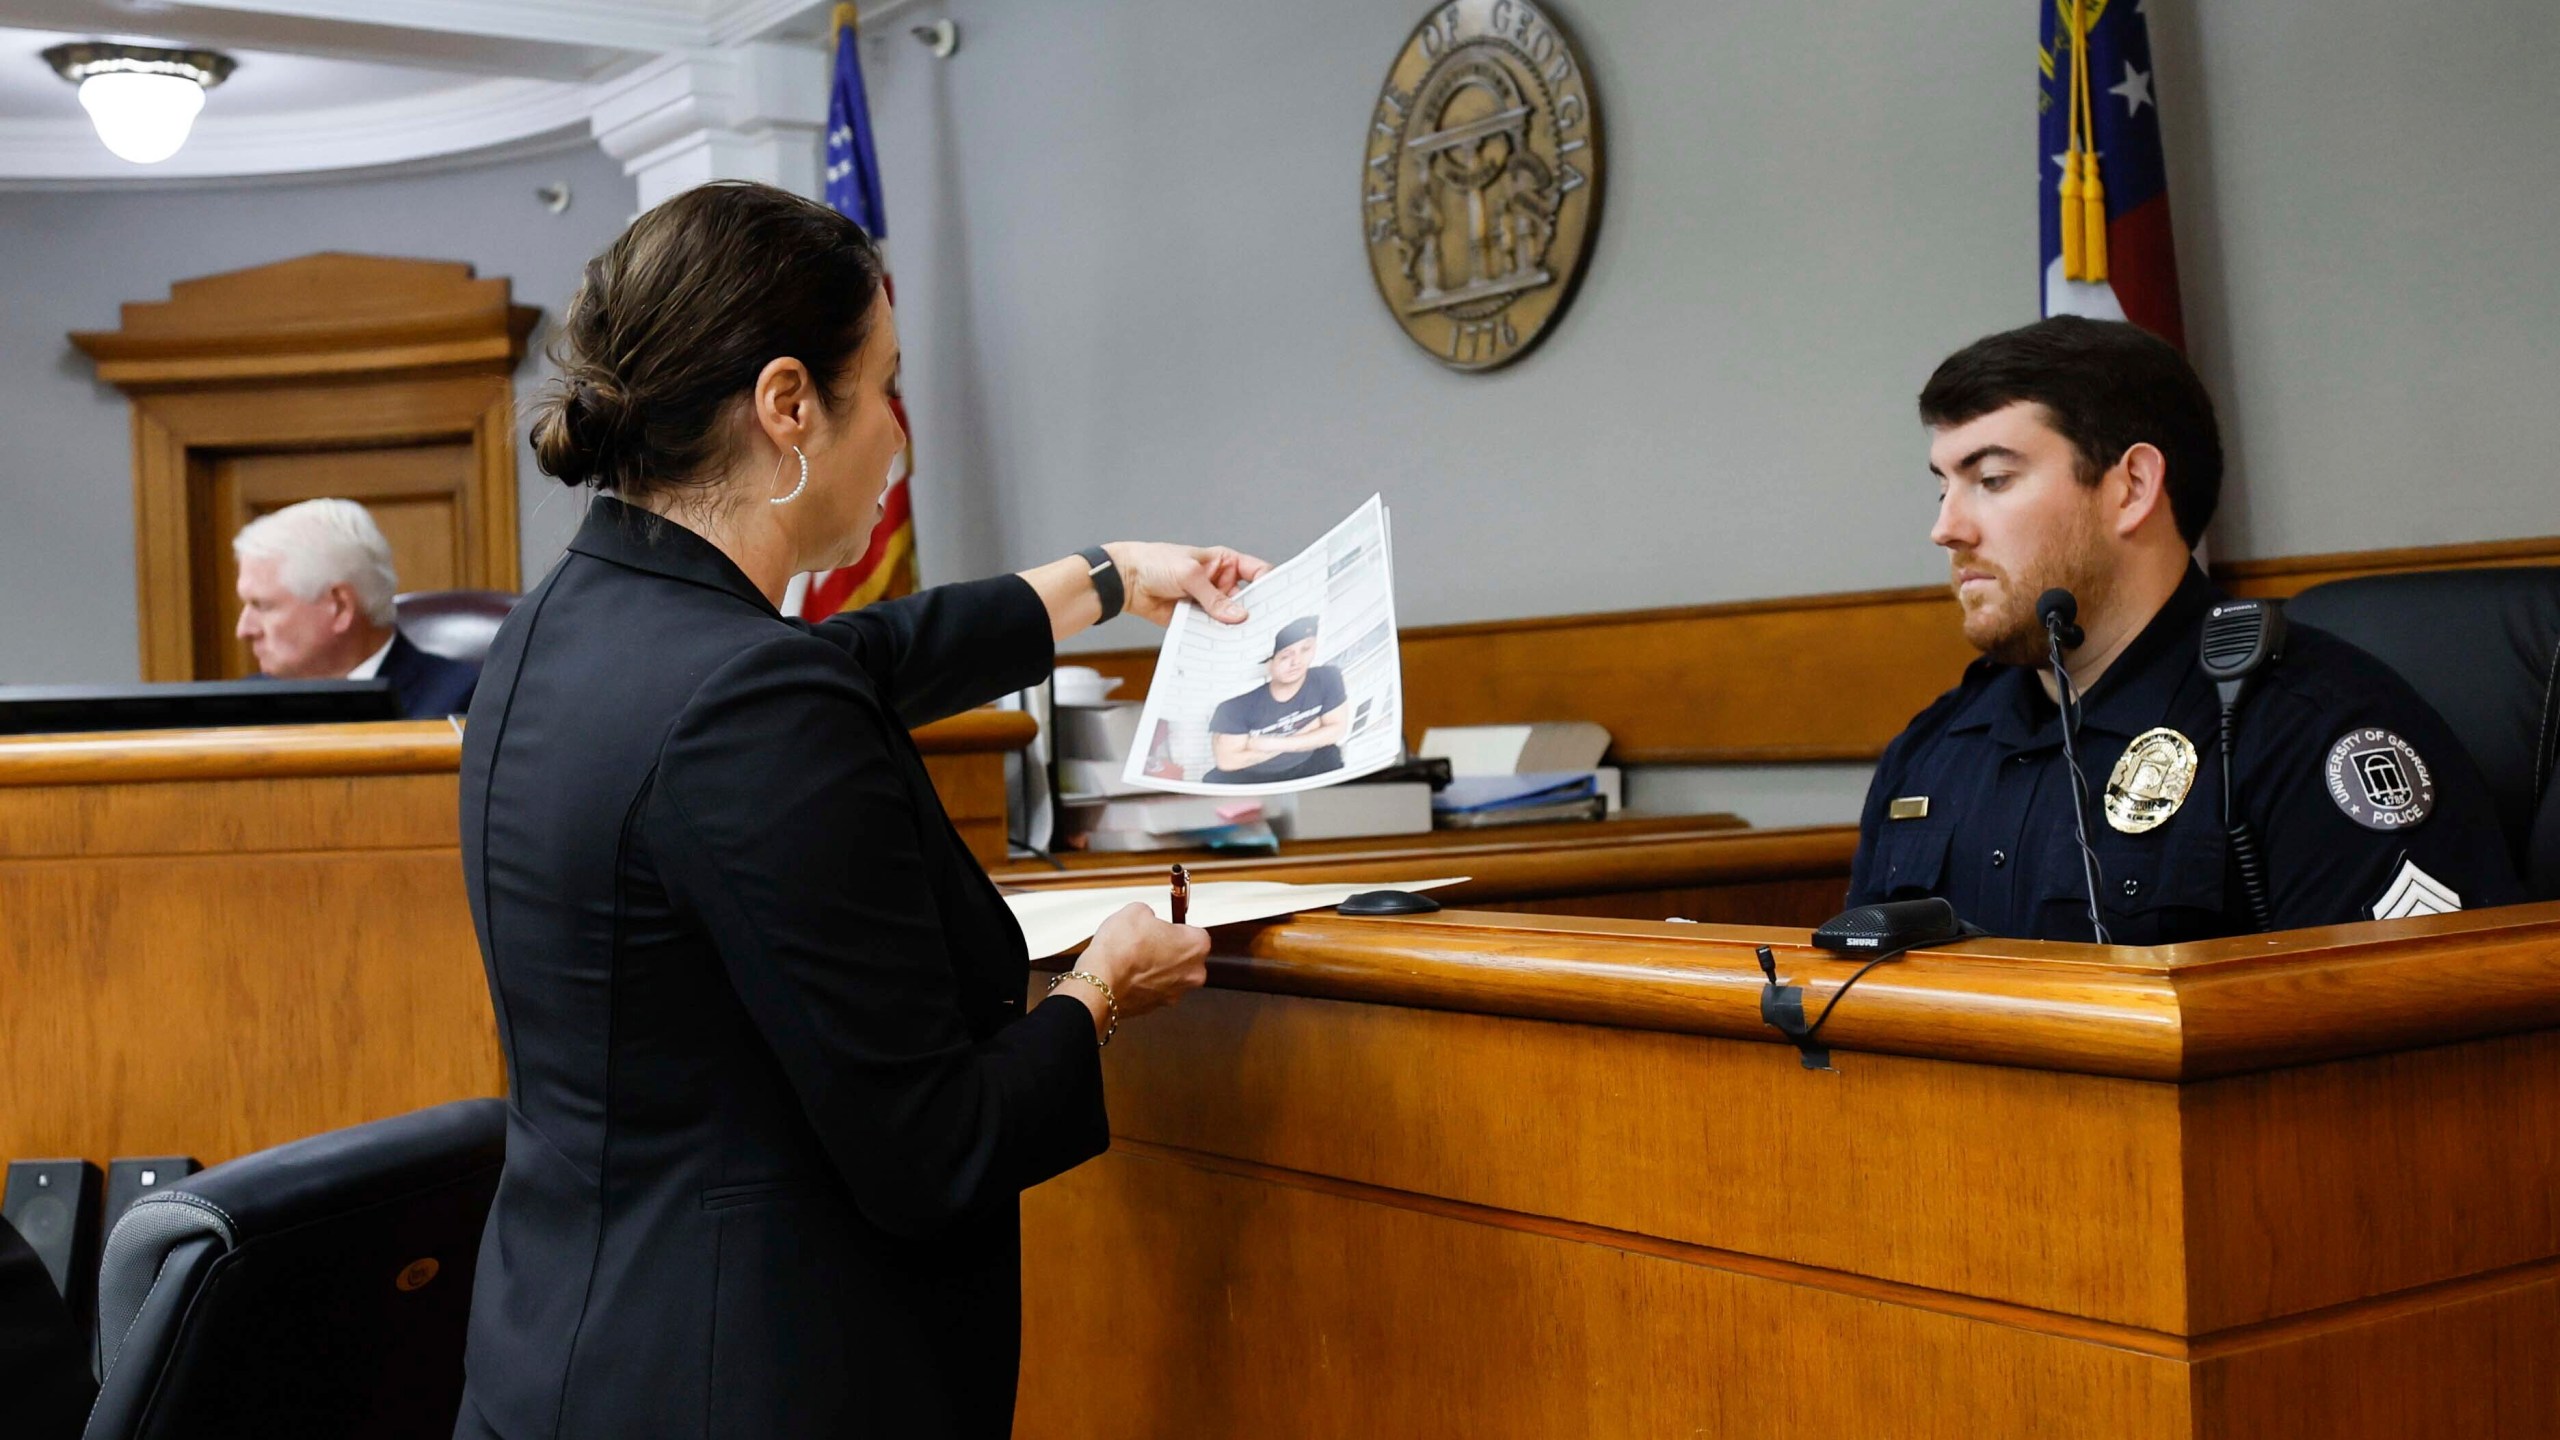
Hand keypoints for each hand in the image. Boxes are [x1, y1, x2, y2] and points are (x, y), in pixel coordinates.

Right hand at [1072, 902, 1208, 1027]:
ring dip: (1156, 967)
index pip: (1194, 932)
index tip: (1162, 926)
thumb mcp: (1136, 911)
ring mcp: (1175, 993)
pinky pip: (1153, 989)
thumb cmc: (1122, 950)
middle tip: (1146, 940)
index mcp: (1196, 946)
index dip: (1174, 928)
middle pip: (1185, 956)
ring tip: (1132, 957)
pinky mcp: (1156, 1007)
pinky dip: (1143, 982)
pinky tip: (1127, 973)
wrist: (1101, 983)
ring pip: (1169, 975)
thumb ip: (1149, 914)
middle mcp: (1193, 974)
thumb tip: (1146, 918)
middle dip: (1168, 949)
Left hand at [1104, 542, 1270, 627]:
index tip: (1279, 600)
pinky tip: (1224, 646)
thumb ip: (1214, 597)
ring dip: (1235, 628)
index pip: (1258, 572)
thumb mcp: (1189, 574)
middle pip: (1249, 601)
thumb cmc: (1155, 562)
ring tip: (1245, 640)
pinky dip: (1218, 638)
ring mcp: (1210, 603)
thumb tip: (1237, 615)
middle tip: (1263, 626)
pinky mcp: (1198, 620)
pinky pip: (1213, 631)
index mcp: (1225, 563)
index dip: (1271, 584)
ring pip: (1231, 619)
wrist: (1127, 580)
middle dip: (1254, 612)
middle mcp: (1221, 583)